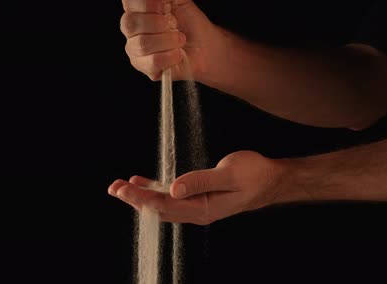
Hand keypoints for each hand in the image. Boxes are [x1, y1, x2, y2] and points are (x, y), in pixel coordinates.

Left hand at [108, 151, 290, 224]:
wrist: (272, 180)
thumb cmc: (255, 175)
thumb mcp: (229, 174)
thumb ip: (200, 181)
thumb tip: (173, 189)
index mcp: (204, 209)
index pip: (166, 206)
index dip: (142, 198)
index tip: (124, 190)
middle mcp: (198, 211)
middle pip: (159, 209)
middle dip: (135, 199)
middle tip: (114, 188)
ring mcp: (198, 206)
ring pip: (163, 204)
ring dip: (141, 196)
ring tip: (120, 187)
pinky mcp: (199, 198)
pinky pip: (172, 197)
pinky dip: (155, 190)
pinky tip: (142, 183)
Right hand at [120, 0, 225, 80]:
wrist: (207, 46)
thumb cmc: (190, 22)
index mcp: (136, 9)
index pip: (128, 0)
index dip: (149, 2)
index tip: (168, 6)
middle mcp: (131, 30)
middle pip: (130, 23)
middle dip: (159, 23)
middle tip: (175, 24)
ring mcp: (135, 50)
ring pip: (143, 44)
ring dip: (169, 40)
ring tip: (179, 39)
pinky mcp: (145, 68)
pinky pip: (153, 62)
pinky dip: (171, 56)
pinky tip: (177, 54)